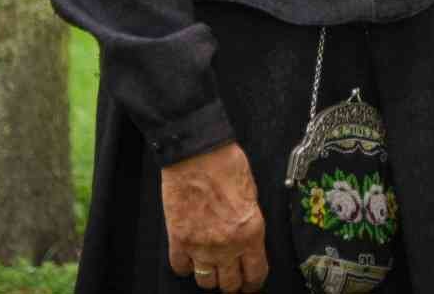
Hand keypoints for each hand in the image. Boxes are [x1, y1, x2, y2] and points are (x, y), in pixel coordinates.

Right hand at [162, 141, 267, 292]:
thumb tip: (247, 238)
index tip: (251, 283)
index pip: (255, 274)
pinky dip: (185, 266)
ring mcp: (201, 245)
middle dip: (232, 282)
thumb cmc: (226, 165)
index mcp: (251, 232)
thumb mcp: (252, 195)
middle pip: (230, 284)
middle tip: (231, 276)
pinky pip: (181, 267)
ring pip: (206, 281)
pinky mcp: (178, 239)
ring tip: (211, 268)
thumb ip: (249, 222)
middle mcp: (228, 245)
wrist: (197, 153)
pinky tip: (190, 257)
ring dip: (210, 277)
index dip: (253, 282)